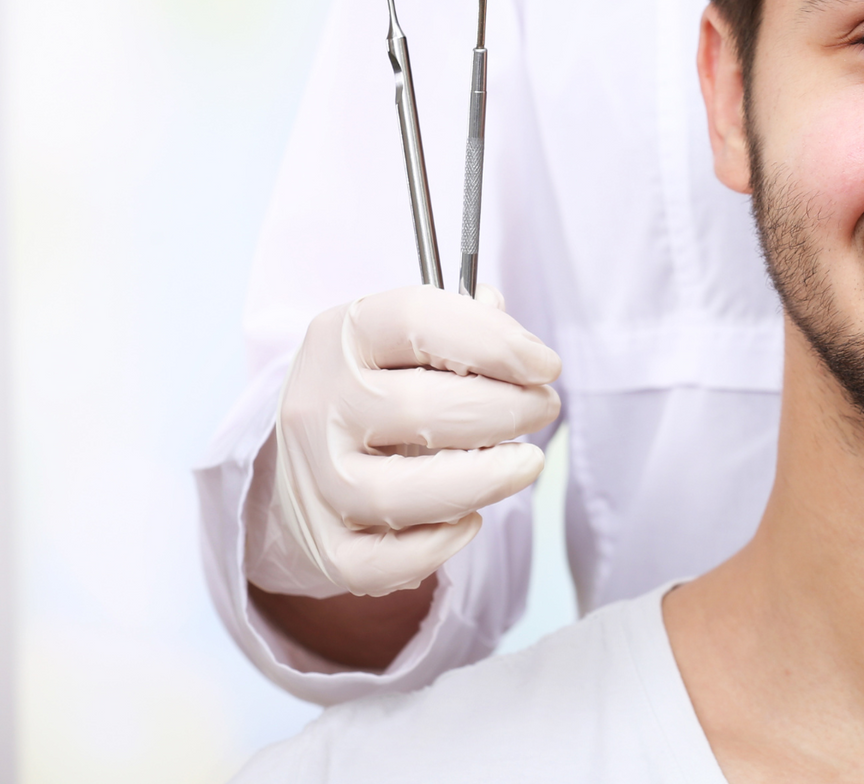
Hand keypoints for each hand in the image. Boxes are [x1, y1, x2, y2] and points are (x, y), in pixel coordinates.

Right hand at [246, 284, 560, 597]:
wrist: (299, 458)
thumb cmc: (379, 388)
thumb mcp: (406, 340)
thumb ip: (465, 331)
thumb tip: (520, 347)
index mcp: (343, 336)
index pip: (417, 320)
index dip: (496, 341)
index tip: (545, 364)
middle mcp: (319, 405)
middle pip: (419, 409)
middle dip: (505, 411)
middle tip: (542, 410)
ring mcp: (315, 479)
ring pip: (398, 494)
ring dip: (482, 481)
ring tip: (524, 464)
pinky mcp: (323, 544)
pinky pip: (381, 562)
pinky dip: (436, 546)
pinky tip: (469, 519)